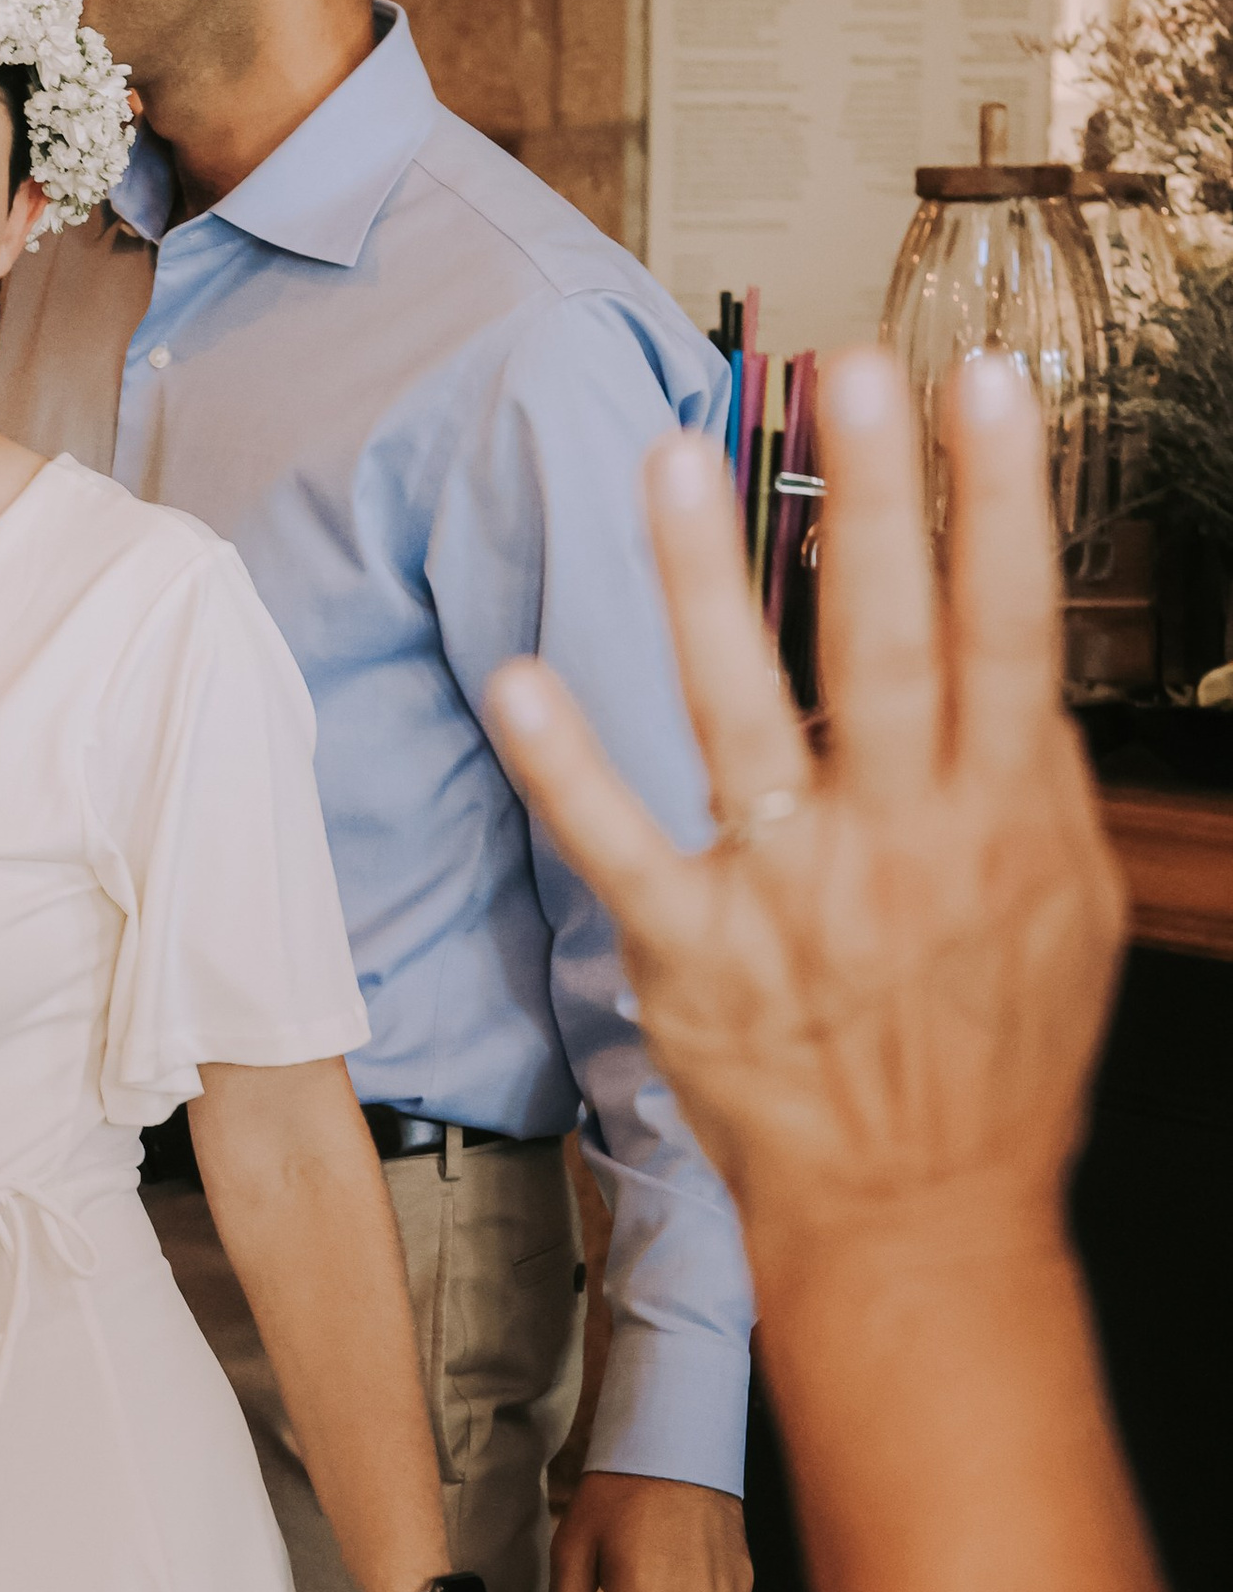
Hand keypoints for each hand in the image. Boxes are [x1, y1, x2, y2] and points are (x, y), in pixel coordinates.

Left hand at [483, 353, 1124, 1277]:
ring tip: (670, 462)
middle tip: (849, 371)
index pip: (1010, 631)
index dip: (1000, 502)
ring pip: (743, 718)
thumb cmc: (990, 1065)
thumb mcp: (1068, 918)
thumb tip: (1019, 660)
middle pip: (889, 644)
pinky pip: (623, 845)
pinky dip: (571, 764)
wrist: (918, 1220)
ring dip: (703, 585)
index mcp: (1001, 822)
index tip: (982, 383)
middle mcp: (900, 846)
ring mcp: (791, 899)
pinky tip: (523, 679)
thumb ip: (1039, 784)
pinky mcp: (694, 956)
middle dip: (875, 501)